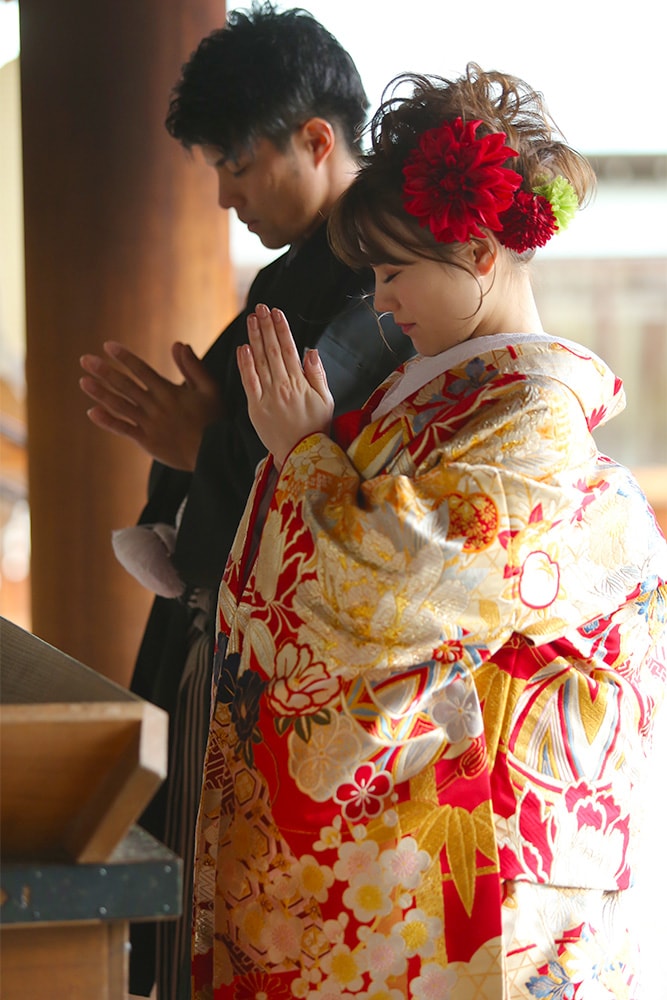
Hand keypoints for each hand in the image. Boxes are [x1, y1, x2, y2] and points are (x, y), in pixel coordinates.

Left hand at [79, 341, 222, 470]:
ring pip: (119, 405)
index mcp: (169, 392)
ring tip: (83, 381)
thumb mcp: (210, 389)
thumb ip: (193, 366)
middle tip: (85, 359)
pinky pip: (123, 429)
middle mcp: (155, 406)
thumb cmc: (214, 419)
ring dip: (100, 392)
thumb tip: (179, 344)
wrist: (214, 454)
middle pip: (125, 385)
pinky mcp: (146, 441)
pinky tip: (92, 412)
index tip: (108, 346)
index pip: (142, 370)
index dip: (124, 357)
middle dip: (104, 371)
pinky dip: (107, 421)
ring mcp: (149, 424)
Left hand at [237, 303, 333, 468]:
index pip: (290, 349)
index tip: (277, 312)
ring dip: (255, 338)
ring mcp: (268, 396)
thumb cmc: (316, 428)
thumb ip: (317, 375)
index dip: (282, 329)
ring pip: (260, 361)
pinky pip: (249, 382)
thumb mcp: (326, 401)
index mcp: (301, 383)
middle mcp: (284, 386)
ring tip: (251, 319)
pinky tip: (242, 348)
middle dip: (266, 326)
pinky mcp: (255, 408)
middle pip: (273, 350)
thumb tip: (311, 351)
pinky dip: (245, 364)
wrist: (302, 455)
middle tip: (261, 307)